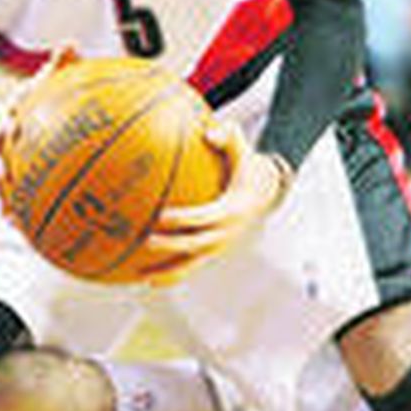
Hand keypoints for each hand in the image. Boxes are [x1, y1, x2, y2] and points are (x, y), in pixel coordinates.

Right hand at [0, 45, 78, 223]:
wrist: (4, 107)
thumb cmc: (34, 95)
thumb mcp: (43, 79)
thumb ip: (57, 65)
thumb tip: (71, 44)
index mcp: (6, 113)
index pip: (3, 115)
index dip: (5, 121)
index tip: (11, 126)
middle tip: (3, 176)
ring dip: (1, 197)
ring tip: (11, 218)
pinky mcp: (4, 172)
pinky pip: (9, 192)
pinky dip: (15, 209)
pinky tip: (25, 230)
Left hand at [134, 120, 292, 286]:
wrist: (266, 194)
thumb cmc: (247, 167)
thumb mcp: (244, 151)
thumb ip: (229, 137)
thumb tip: (209, 132)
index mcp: (232, 211)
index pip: (205, 218)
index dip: (184, 219)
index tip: (161, 217)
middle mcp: (226, 233)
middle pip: (196, 244)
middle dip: (172, 245)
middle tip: (146, 241)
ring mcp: (219, 246)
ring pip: (193, 264)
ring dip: (170, 273)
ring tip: (143, 278)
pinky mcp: (212, 251)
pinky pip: (190, 264)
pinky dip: (170, 273)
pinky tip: (144, 276)